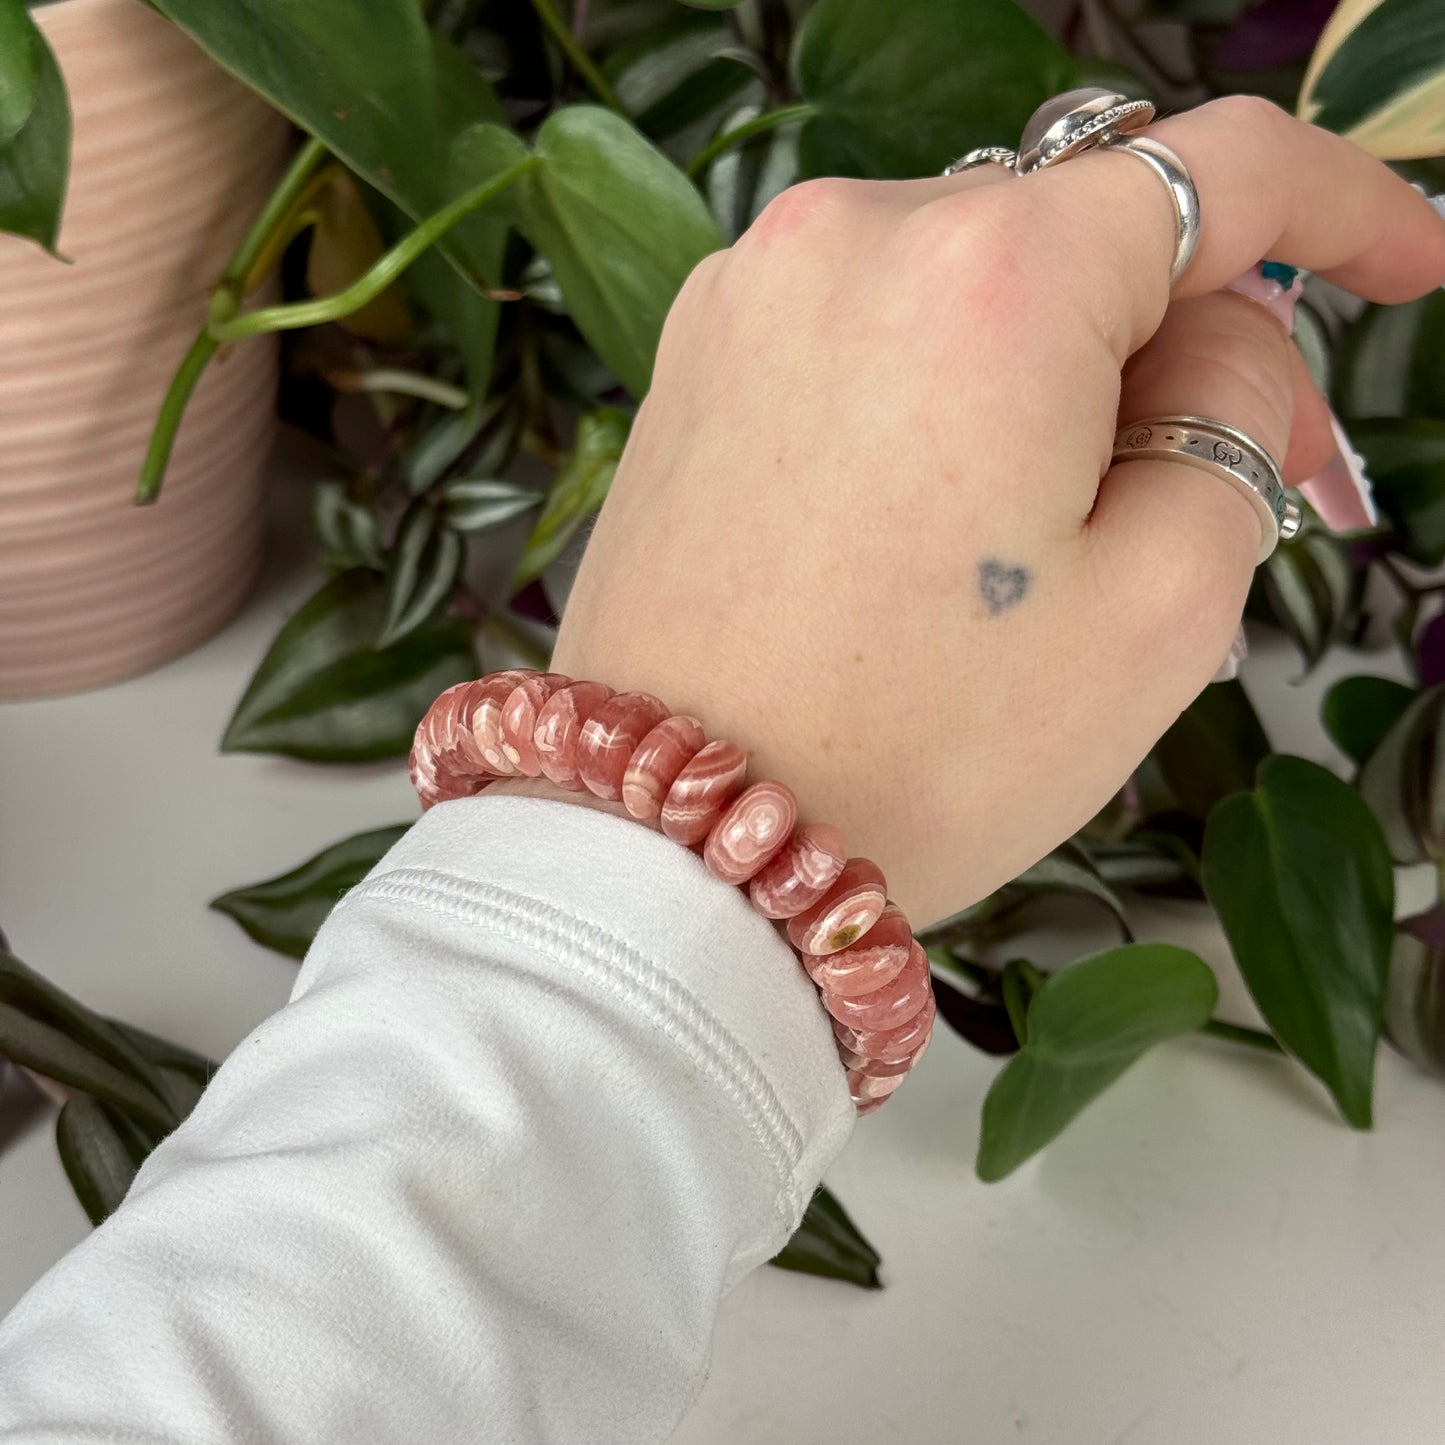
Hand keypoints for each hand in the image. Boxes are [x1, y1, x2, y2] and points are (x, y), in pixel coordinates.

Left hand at [551, 97, 1444, 926]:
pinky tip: (953, 514)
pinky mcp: (699, 359)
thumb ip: (1236, 425)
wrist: (674, 838)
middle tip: (1238, 475)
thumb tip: (1209, 345)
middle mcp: (852, 238)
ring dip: (1061, 369)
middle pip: (1091, 234)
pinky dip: (948, 385)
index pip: (1223, 171)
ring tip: (1071, 529)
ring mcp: (755, 292)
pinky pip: (873, 327)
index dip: (1345, 206)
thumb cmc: (916, 751)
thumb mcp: (1162, 609)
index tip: (1403, 263)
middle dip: (1187, 338)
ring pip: (976, 280)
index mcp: (988, 276)